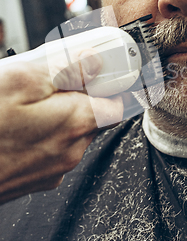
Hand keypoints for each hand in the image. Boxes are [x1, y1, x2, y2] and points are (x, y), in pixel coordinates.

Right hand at [0, 51, 122, 203]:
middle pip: (91, 117)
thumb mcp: (22, 79)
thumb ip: (67, 69)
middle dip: (75, 96)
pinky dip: (40, 134)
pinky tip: (14, 125)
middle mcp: (70, 152)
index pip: (118, 104)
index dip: (110, 85)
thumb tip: (96, 61)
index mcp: (76, 124)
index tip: (98, 72)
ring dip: (55, 115)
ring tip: (23, 104)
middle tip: (47, 82)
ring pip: (68, 133)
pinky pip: (48, 148)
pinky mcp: (34, 179)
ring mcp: (52, 169)